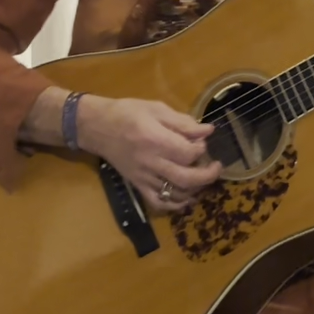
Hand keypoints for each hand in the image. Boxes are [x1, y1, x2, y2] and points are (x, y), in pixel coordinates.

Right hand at [77, 96, 221, 214]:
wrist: (96, 127)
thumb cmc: (127, 112)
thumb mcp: (156, 108)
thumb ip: (183, 122)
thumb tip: (208, 131)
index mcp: (155, 140)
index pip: (188, 153)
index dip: (201, 149)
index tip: (202, 141)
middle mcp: (150, 162)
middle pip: (186, 178)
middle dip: (208, 175)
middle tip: (217, 166)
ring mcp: (143, 177)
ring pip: (174, 194)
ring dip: (195, 190)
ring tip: (204, 179)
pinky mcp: (137, 185)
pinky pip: (158, 203)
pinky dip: (175, 204)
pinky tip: (187, 197)